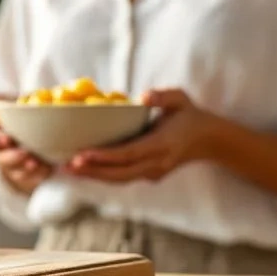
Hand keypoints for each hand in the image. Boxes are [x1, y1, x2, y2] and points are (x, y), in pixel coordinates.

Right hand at [0, 94, 51, 194]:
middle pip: (0, 159)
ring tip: (35, 162)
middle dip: (11, 157)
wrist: (39, 127)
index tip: (6, 139)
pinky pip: (31, 179)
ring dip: (24, 168)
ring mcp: (14, 166)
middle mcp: (1, 152)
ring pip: (15, 171)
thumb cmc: (21, 111)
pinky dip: (38, 174)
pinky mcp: (27, 175)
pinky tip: (47, 168)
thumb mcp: (10, 102)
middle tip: (24, 153)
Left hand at [65, 88, 219, 183]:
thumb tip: (144, 96)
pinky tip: (84, 169)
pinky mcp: (149, 175)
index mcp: (162, 144)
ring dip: (94, 176)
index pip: (129, 153)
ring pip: (120, 179)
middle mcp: (156, 163)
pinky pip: (123, 177)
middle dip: (92, 171)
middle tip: (66, 165)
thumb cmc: (191, 115)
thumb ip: (164, 96)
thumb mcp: (181, 99)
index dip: (105, 156)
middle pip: (120, 173)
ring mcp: (153, 172)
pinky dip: (103, 175)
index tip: (82, 154)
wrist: (209, 140)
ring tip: (68, 169)